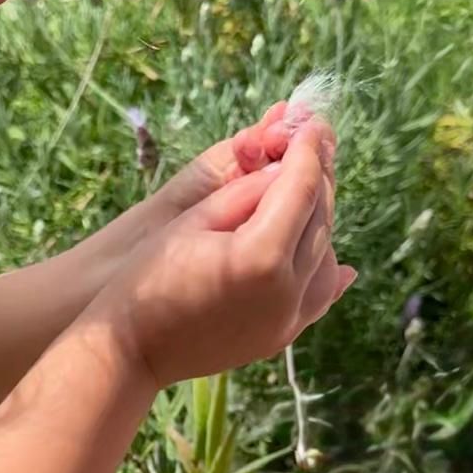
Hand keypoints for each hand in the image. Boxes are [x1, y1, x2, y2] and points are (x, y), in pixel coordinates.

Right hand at [88, 120, 354, 389]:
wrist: (131, 348)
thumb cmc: (149, 275)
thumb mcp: (193, 219)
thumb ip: (246, 193)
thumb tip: (285, 170)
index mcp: (261, 255)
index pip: (300, 188)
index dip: (307, 151)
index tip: (311, 124)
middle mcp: (287, 291)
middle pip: (320, 220)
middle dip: (318, 178)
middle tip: (315, 145)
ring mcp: (288, 319)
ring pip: (326, 255)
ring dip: (320, 219)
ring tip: (308, 189)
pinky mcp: (282, 336)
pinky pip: (320, 296)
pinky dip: (328, 269)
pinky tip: (341, 260)